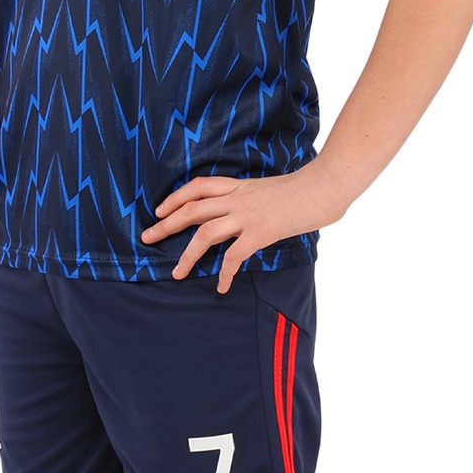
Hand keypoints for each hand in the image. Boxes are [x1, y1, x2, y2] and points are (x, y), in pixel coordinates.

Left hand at [140, 166, 337, 290]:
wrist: (325, 187)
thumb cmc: (305, 189)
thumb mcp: (271, 189)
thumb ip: (253, 200)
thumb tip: (246, 216)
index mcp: (239, 186)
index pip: (197, 187)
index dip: (174, 198)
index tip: (159, 209)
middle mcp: (238, 198)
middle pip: (191, 209)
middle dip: (166, 224)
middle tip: (147, 238)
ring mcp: (248, 215)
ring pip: (205, 233)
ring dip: (187, 254)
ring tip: (176, 273)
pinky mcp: (261, 232)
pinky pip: (234, 256)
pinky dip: (225, 273)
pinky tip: (222, 286)